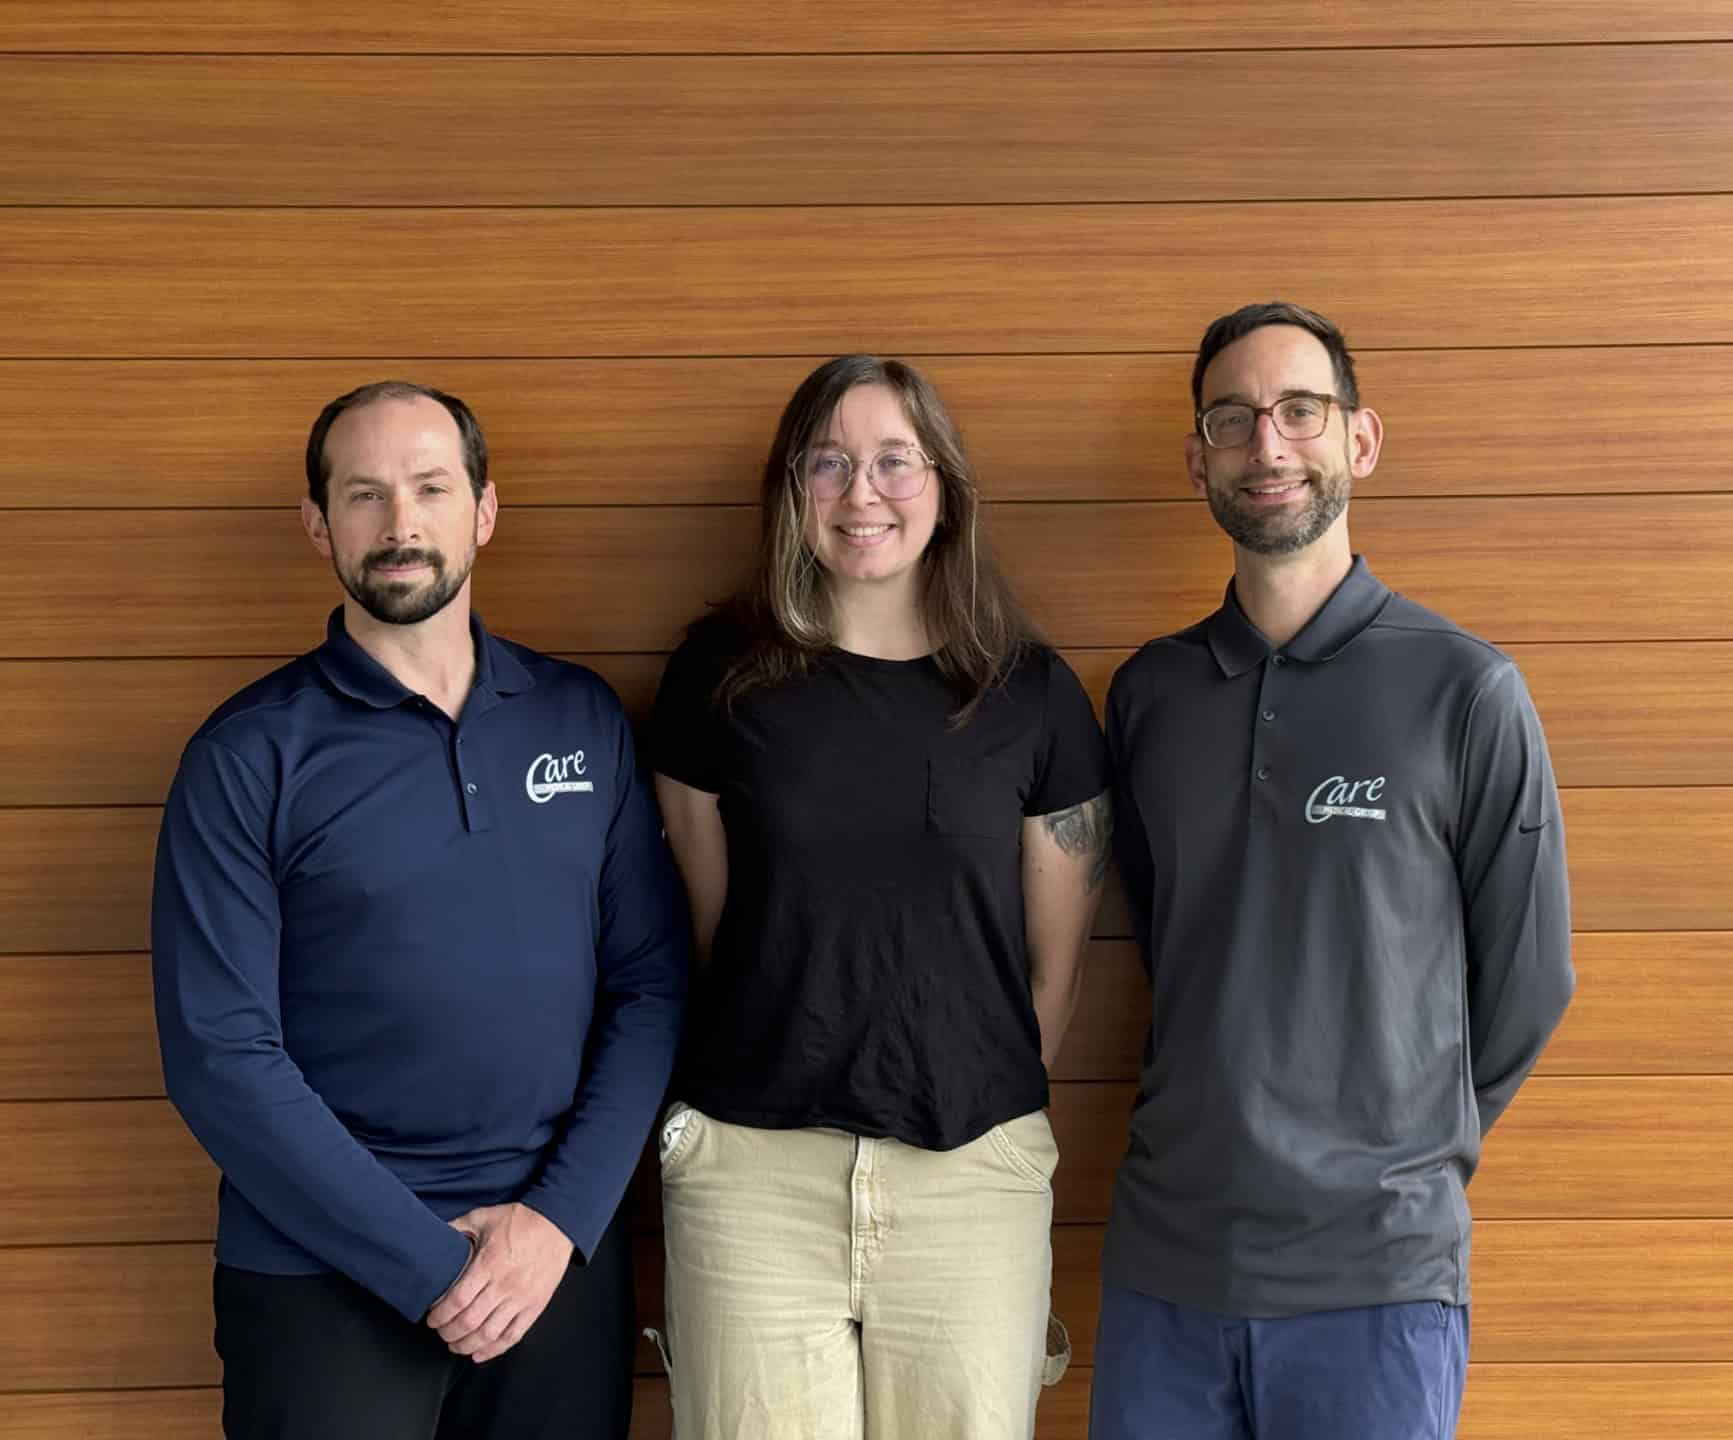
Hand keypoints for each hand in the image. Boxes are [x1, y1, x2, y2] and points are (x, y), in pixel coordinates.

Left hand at [426, 1202, 572, 1362]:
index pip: (457, 1300)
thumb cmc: (520, 1219)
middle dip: (449, 1332)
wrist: (558, 1222)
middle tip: (441, 1332)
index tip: (432, 1318)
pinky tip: (479, 1353)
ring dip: (467, 1345)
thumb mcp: (484, 1216)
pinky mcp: (536, 1306)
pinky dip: (494, 1350)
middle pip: (469, 1321)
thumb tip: (435, 1236)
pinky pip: (513, 1335)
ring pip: (489, 1334)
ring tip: (456, 1345)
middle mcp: (504, 1284)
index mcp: (488, 1263)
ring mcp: (522, 1298)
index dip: (440, 1315)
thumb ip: (457, 1227)